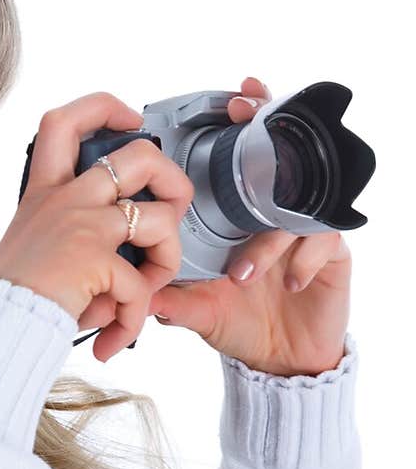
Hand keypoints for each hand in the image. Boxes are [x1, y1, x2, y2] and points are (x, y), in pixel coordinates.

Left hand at [146, 76, 351, 376]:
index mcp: (238, 218)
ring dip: (267, 239)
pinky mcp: (333, 255)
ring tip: (243, 273)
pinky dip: (302, 260)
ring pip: (296, 207)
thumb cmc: (239, 324)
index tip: (231, 104)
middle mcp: (271, 216)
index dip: (244, 127)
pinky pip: (325, 241)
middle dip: (270, 133)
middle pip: (284, 159)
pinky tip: (289, 282)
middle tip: (249, 116)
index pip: (245, 161)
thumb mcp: (197, 311)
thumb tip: (135, 291)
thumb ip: (171, 298)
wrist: (281, 364)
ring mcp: (303, 232)